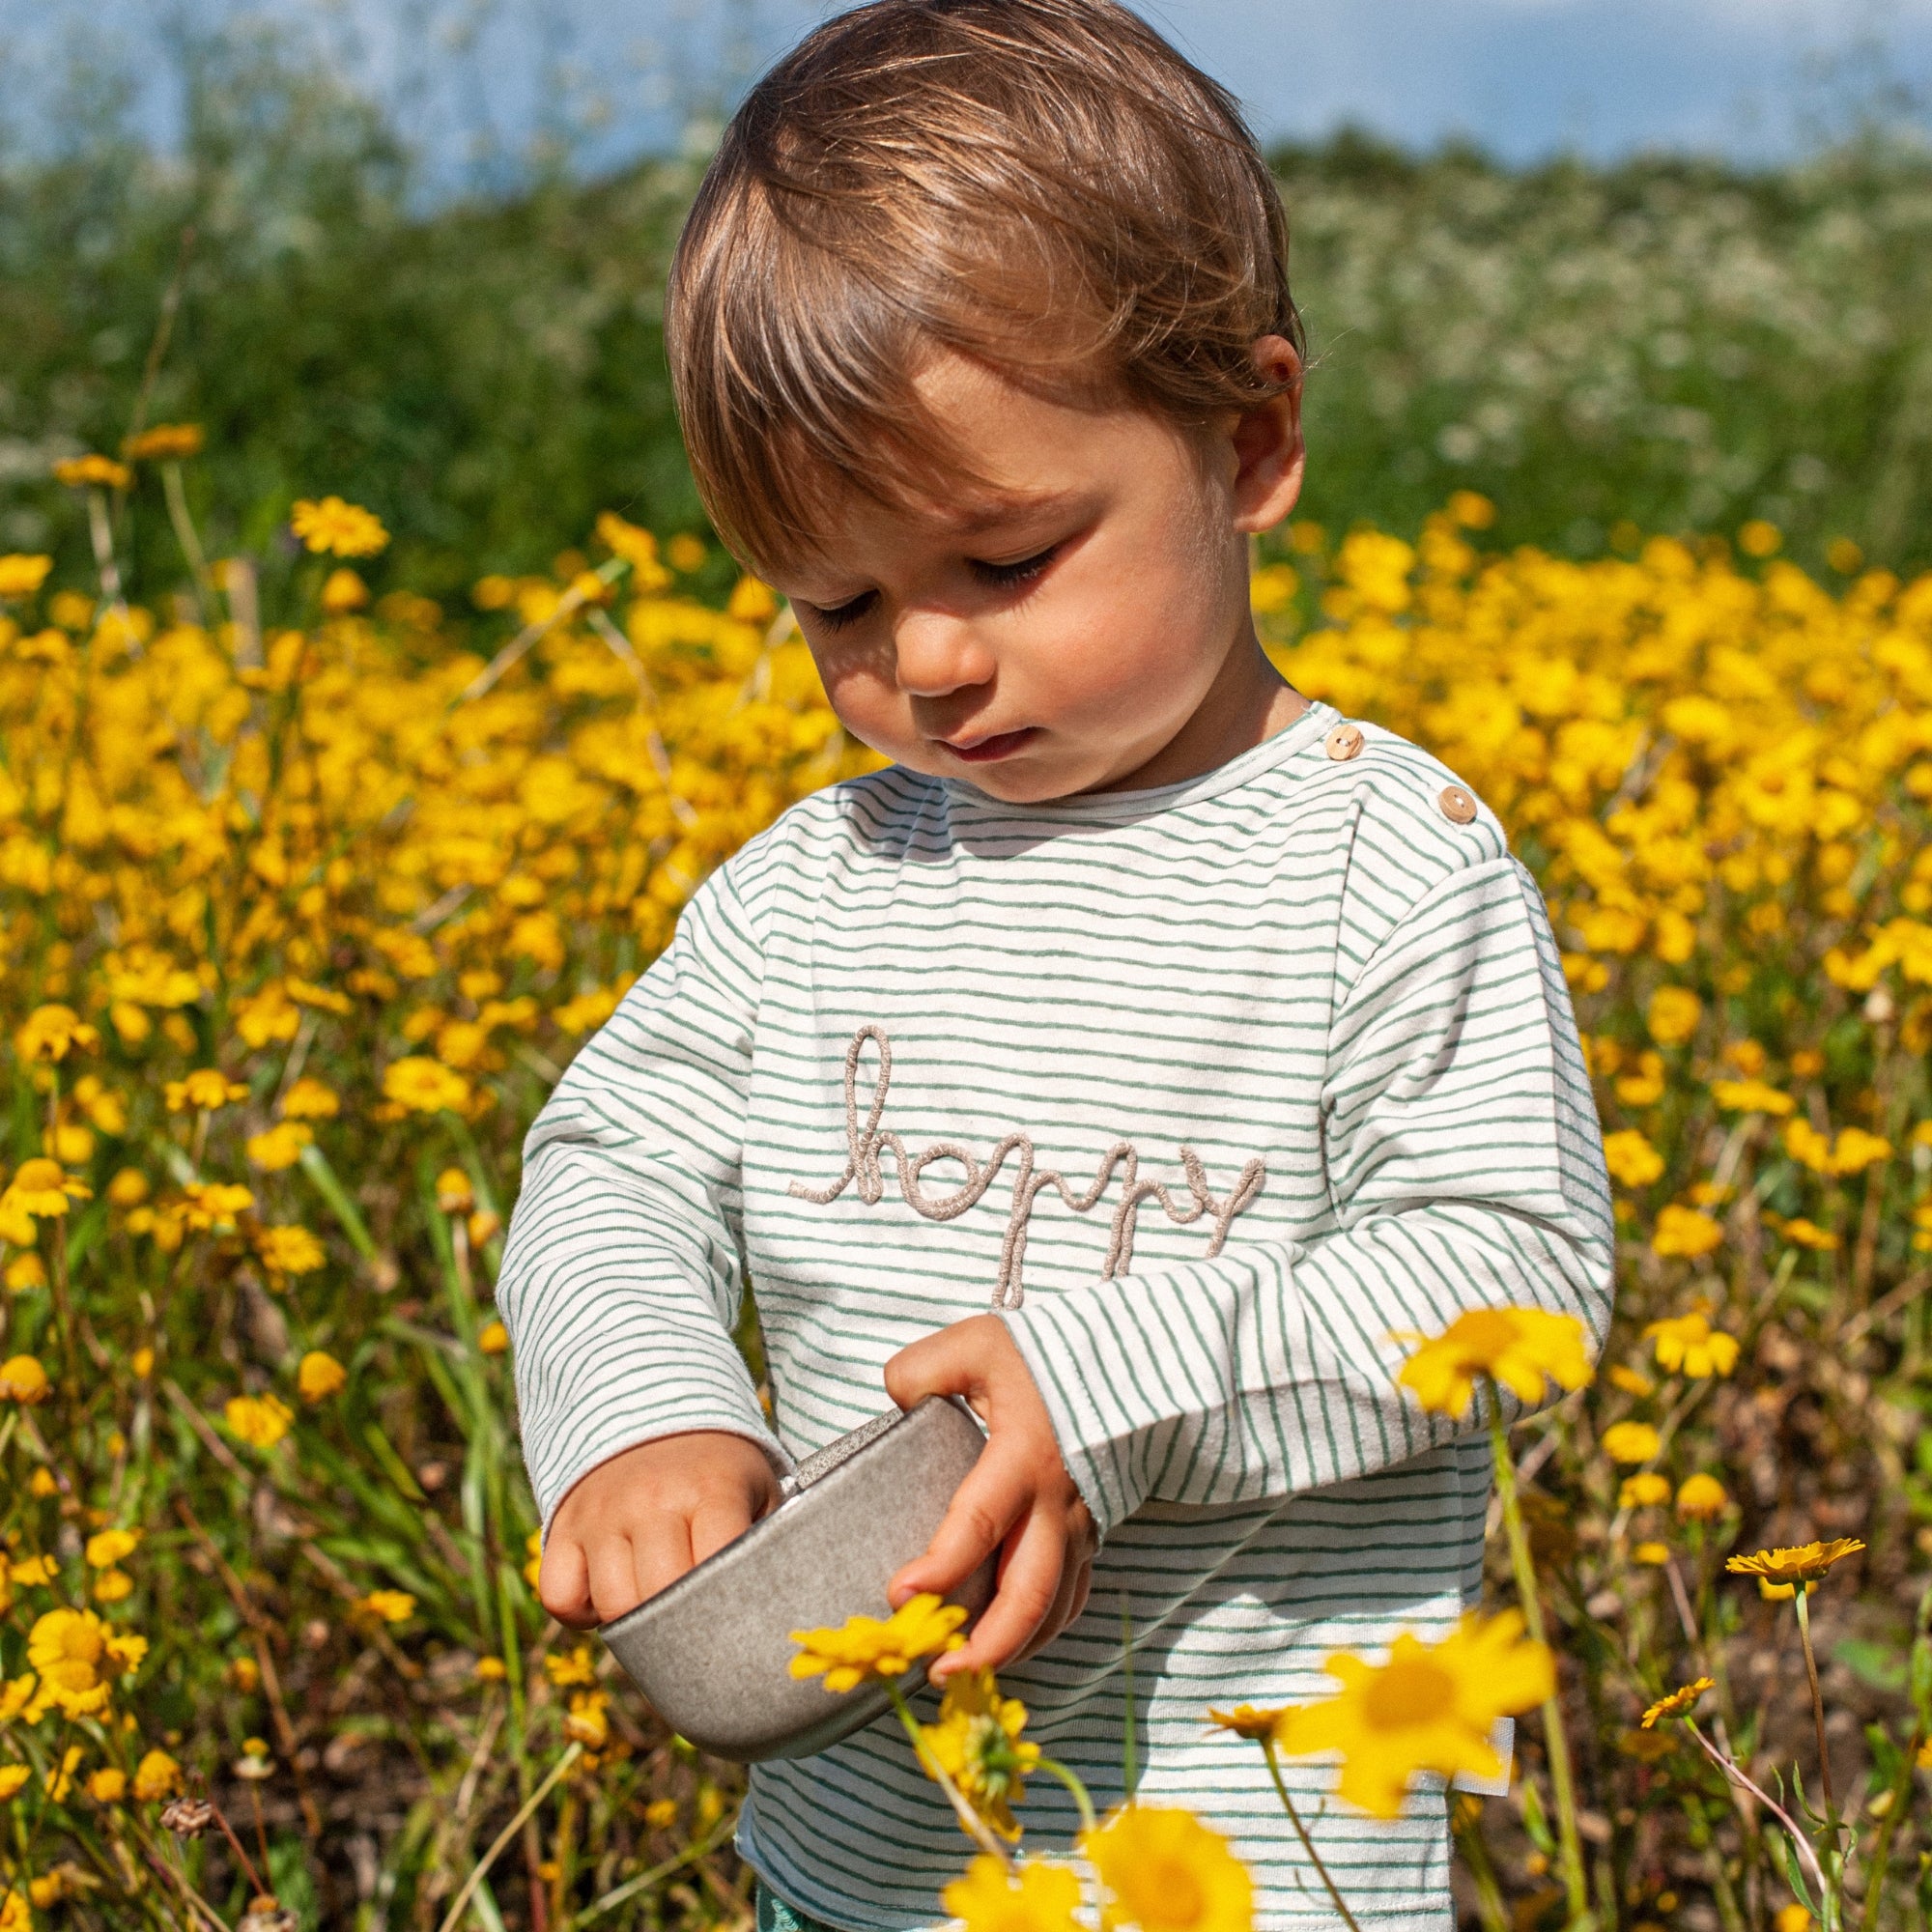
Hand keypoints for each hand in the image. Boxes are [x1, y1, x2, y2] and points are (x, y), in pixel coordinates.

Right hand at [538, 1430, 781, 1628]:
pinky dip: (581, 1611)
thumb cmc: (720, 1475)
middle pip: (662, 1596)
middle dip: (682, 1626)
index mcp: (711, 1488)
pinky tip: (609, 1595)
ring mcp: (603, 1512)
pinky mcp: (564, 1525)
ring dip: (635, 1622)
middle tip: (695, 1625)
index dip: (726, 1608)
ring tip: (657, 1606)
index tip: (735, 1625)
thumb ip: (768, 1545)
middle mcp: (652, 1497)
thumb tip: (780, 1614)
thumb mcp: (758, 1491)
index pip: (717, 1565)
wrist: (656, 1418)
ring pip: (613, 1603)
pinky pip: (559, 1596)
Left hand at [884, 1314, 1096, 1680]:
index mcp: (1024, 1457)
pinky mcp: (1090, 1537)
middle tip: (935, 1673)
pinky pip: (1070, 1599)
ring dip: (1009, 1649)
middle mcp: (1056, 1504)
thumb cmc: (1045, 1358)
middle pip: (1028, 1593)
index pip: (979, 1522)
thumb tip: (894, 1401)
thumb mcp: (978, 1344)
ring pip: (1052, 1609)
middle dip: (983, 1643)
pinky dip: (1040, 1632)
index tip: (900, 1596)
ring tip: (959, 1676)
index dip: (941, 1566)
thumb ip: (923, 1369)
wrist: (1124, 1367)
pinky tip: (1004, 1647)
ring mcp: (1080, 1527)